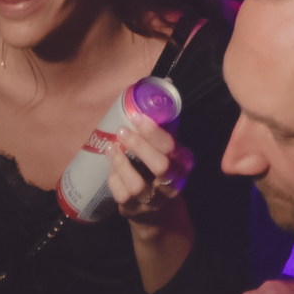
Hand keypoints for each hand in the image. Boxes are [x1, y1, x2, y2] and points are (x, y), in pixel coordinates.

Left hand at [107, 108, 193, 227]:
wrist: (157, 211)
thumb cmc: (160, 168)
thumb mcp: (167, 149)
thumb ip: (164, 123)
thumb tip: (165, 82)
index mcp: (183, 163)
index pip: (171, 147)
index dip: (153, 131)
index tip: (136, 116)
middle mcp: (172, 183)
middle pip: (160, 166)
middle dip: (139, 146)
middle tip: (122, 131)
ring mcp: (153, 200)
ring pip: (137, 185)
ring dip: (121, 164)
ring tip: (110, 148)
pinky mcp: (135, 211)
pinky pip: (122, 197)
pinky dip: (115, 181)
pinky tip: (111, 170)